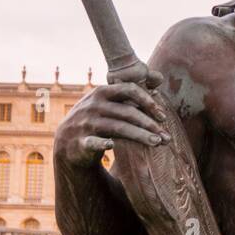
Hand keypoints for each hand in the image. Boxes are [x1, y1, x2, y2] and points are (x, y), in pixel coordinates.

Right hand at [55, 70, 169, 168]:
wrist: (68, 140)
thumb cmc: (97, 119)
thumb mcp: (109, 103)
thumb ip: (130, 97)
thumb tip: (157, 89)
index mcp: (102, 92)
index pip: (129, 90)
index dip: (148, 101)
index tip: (163, 116)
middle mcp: (93, 106)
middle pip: (128, 112)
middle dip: (149, 124)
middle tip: (166, 137)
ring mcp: (85, 123)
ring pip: (118, 128)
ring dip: (140, 136)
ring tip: (158, 143)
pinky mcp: (80, 142)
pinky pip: (93, 142)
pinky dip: (102, 143)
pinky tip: (112, 145)